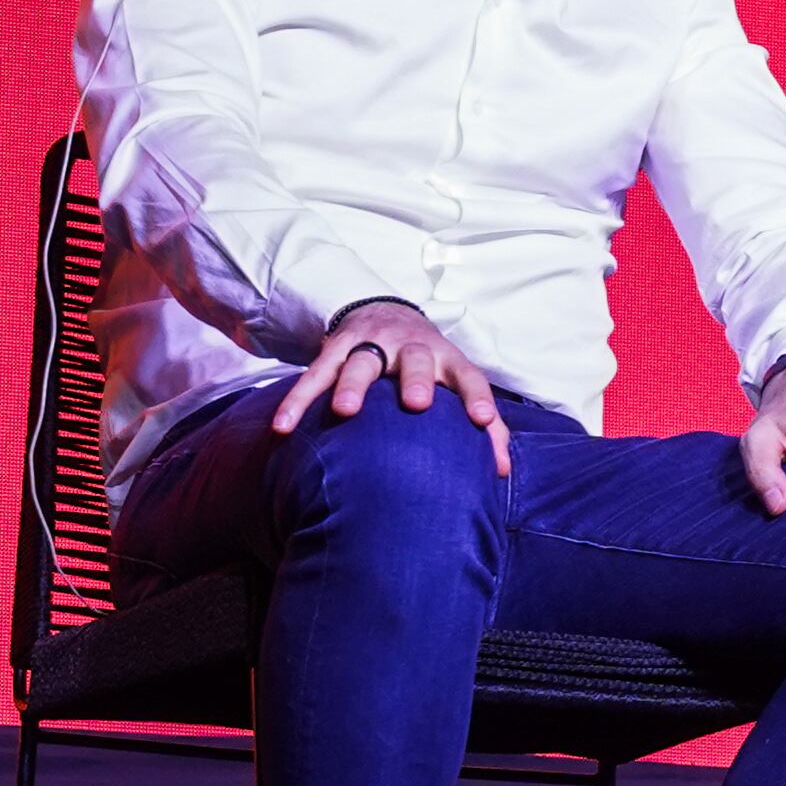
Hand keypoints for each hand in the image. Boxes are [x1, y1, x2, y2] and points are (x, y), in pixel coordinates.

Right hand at [273, 298, 509, 474]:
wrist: (385, 313)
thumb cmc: (431, 366)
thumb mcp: (456, 383)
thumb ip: (484, 427)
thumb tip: (502, 472)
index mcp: (447, 359)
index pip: (469, 376)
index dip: (477, 397)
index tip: (484, 421)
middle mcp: (411, 348)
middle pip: (416, 360)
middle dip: (417, 380)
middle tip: (418, 403)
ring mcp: (371, 344)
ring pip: (361, 363)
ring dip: (352, 386)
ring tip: (345, 412)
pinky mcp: (335, 347)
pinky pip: (314, 374)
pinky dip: (298, 400)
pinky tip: (283, 428)